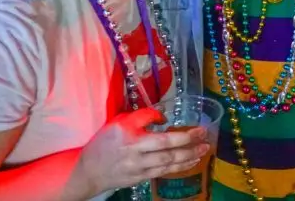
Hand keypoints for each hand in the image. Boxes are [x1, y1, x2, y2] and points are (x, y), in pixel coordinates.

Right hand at [78, 109, 210, 196]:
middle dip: (187, 140)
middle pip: (164, 146)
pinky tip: (192, 161)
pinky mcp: (141, 178)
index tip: (168, 118)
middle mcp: (134, 151)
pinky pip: (164, 172)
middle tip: (203, 134)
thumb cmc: (104, 143)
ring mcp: (138, 167)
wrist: (90, 171)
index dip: (159, 117)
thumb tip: (163, 117)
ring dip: (188, 155)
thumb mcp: (117, 123)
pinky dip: (180, 166)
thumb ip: (140, 117)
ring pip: (168, 162)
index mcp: (126, 134)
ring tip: (204, 149)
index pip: (146, 120)